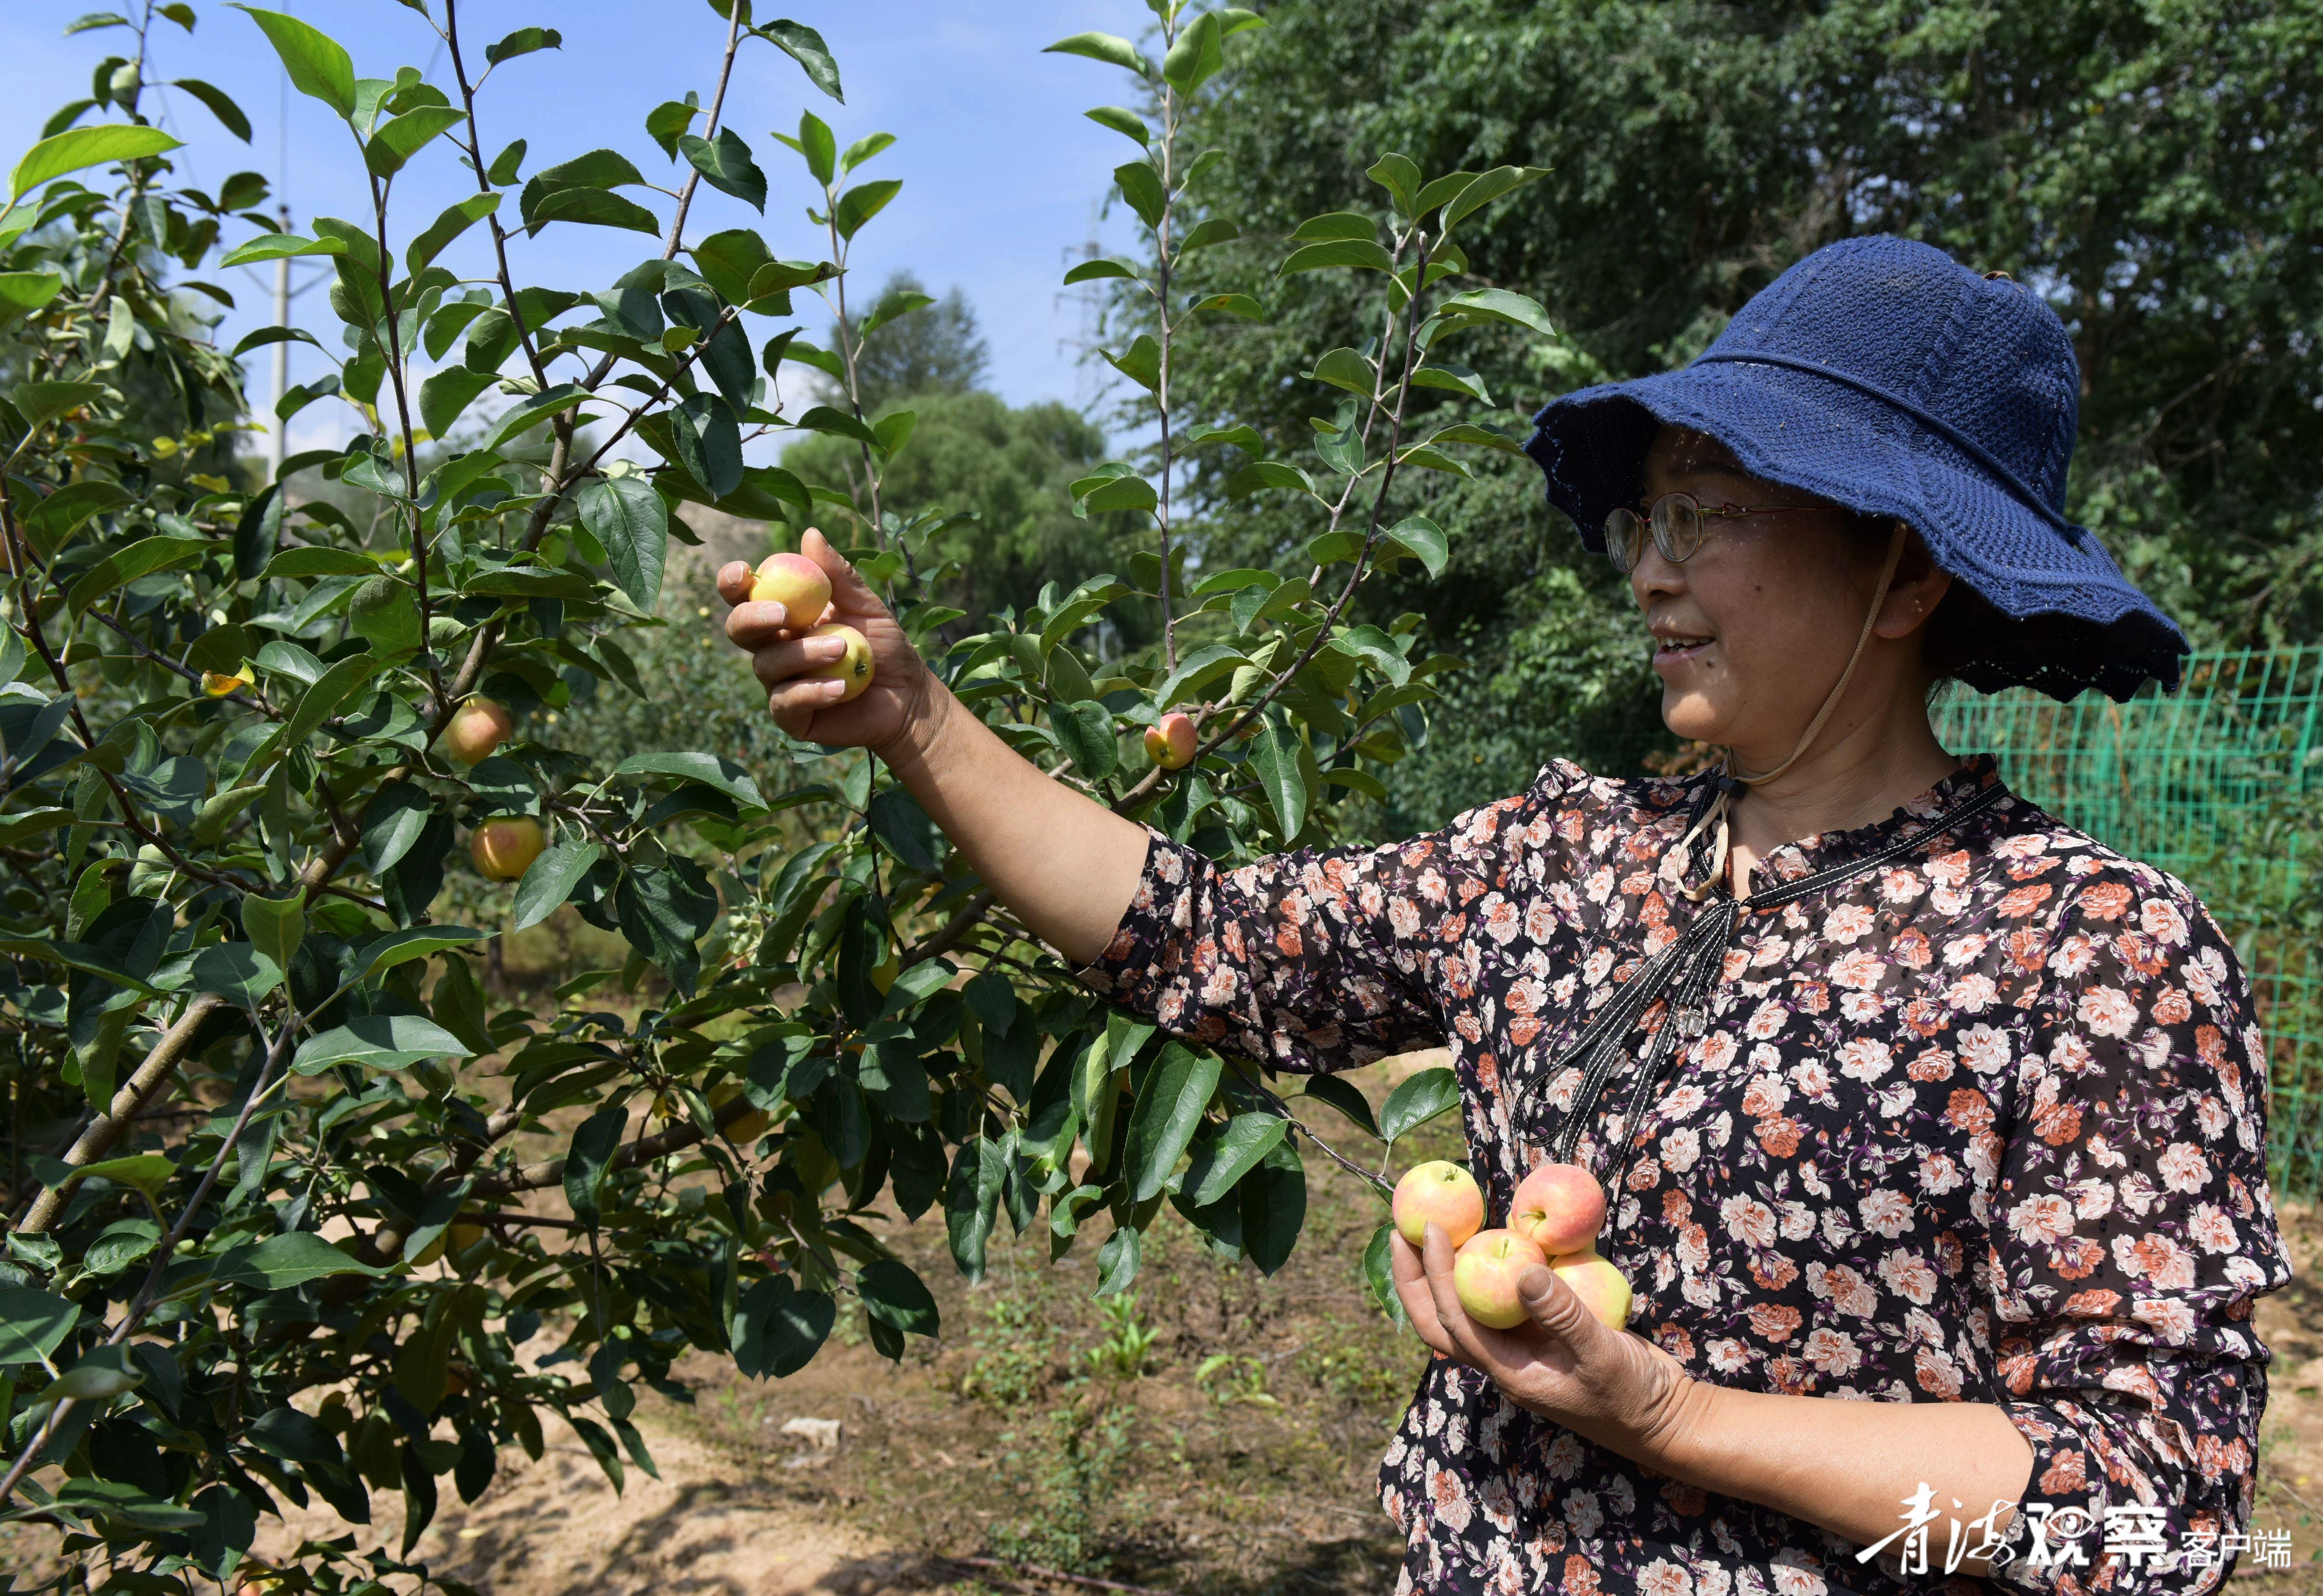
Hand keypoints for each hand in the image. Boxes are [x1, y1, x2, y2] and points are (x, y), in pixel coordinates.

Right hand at [717, 527, 936, 755]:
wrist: (908, 696)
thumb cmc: (884, 647)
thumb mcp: (866, 606)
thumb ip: (838, 576)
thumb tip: (810, 534)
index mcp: (784, 616)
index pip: (743, 596)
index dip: (732, 583)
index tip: (744, 572)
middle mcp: (774, 648)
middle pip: (739, 630)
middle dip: (754, 618)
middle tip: (784, 614)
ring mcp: (779, 683)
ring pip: (767, 665)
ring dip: (803, 655)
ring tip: (842, 650)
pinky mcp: (791, 717)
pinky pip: (786, 702)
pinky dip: (812, 691)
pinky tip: (840, 687)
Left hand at [1391, 1223, 1704, 1463]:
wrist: (1662, 1414)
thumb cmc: (1632, 1395)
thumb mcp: (1602, 1355)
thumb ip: (1564, 1316)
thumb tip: (1524, 1273)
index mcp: (1508, 1370)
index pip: (1454, 1322)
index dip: (1435, 1276)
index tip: (1432, 1229)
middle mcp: (1504, 1357)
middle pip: (1439, 1320)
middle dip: (1414, 1277)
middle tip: (1403, 1228)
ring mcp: (1520, 1345)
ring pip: (1464, 1309)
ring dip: (1442, 1272)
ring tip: (1433, 1227)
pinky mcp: (1541, 1332)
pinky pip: (1501, 1299)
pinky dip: (1488, 1270)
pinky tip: (1492, 1238)